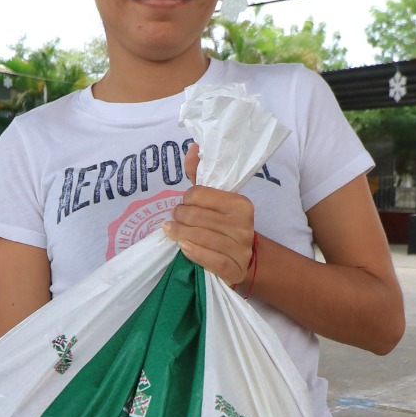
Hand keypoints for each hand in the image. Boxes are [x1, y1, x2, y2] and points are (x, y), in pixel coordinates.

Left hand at [165, 143, 254, 286]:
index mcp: (240, 203)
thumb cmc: (223, 225)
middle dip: (179, 218)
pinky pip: (210, 260)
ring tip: (171, 232)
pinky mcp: (235, 269)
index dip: (186, 200)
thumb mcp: (213, 200)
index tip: (184, 206)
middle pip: (196, 216)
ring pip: (201, 238)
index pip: (199, 195)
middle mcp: (244, 224)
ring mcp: (241, 249)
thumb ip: (200, 175)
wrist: (243, 259)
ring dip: (180, 235)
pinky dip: (194, 253)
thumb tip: (193, 147)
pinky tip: (183, 248)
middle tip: (173, 221)